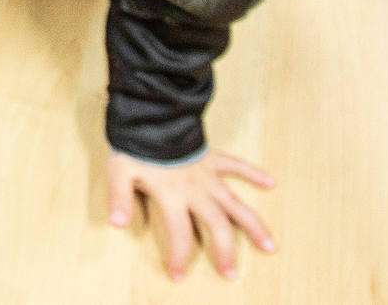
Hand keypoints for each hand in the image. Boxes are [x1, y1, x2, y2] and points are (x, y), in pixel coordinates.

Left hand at [106, 148, 276, 280]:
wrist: (151, 112)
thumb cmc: (135, 141)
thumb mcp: (119, 170)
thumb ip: (120, 197)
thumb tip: (117, 224)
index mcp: (173, 195)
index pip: (180, 233)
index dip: (180, 256)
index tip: (179, 275)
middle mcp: (195, 189)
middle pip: (217, 225)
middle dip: (225, 251)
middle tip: (232, 273)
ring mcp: (207, 174)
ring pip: (235, 203)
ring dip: (253, 225)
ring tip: (270, 245)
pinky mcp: (211, 157)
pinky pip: (236, 165)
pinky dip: (252, 174)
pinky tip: (269, 182)